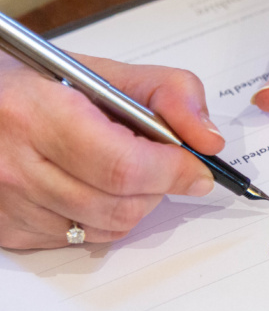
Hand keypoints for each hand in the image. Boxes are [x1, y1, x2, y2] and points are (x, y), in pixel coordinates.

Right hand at [0, 55, 223, 248]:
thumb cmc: (34, 86)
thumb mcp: (101, 70)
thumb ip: (167, 92)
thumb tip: (207, 138)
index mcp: (34, 114)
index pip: (124, 166)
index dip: (172, 170)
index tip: (197, 166)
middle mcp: (13, 165)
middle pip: (120, 204)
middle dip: (158, 186)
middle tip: (162, 163)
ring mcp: (8, 205)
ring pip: (107, 228)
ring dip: (134, 203)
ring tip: (119, 168)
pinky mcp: (7, 232)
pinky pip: (81, 239)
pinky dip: (102, 217)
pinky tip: (87, 184)